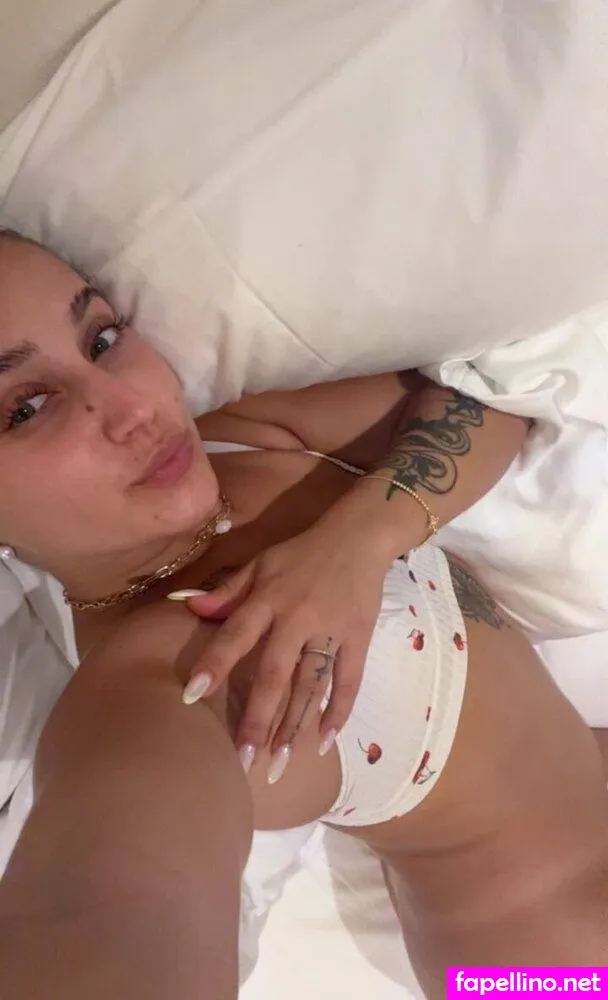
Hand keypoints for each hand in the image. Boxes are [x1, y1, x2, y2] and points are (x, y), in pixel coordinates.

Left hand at [172, 518, 391, 776]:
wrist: (359, 535)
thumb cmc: (302, 552)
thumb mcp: (261, 562)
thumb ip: (227, 589)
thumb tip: (187, 607)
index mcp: (268, 598)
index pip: (235, 635)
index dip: (214, 665)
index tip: (192, 698)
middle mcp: (297, 617)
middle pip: (274, 673)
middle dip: (258, 718)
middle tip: (243, 760)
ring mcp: (331, 629)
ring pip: (310, 684)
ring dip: (294, 725)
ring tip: (278, 763)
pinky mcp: (359, 637)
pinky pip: (349, 680)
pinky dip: (338, 710)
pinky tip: (324, 741)